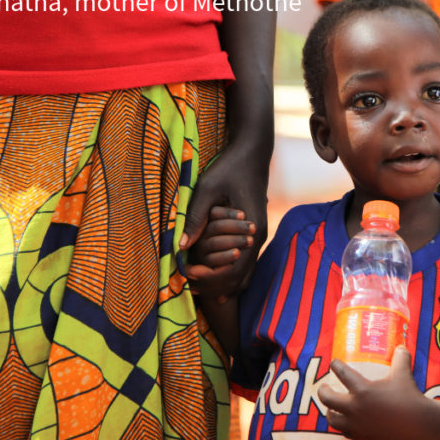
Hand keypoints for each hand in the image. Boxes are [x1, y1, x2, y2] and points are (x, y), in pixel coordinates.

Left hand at [180, 142, 267, 299]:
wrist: (252, 154)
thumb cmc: (229, 168)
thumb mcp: (208, 188)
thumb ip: (195, 216)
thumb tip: (180, 246)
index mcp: (251, 228)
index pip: (234, 269)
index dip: (211, 277)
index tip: (188, 274)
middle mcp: (258, 237)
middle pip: (240, 278)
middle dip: (214, 286)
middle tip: (188, 283)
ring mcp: (258, 237)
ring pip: (244, 274)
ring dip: (221, 281)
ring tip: (195, 282)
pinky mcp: (253, 233)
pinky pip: (244, 263)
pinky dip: (228, 272)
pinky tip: (209, 273)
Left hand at [317, 347, 424, 439]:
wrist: (417, 424)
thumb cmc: (408, 396)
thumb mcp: (403, 372)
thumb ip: (400, 357)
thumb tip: (400, 346)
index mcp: (362, 390)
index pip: (342, 374)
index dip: (335, 366)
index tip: (334, 363)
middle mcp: (355, 408)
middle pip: (328, 400)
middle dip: (323, 391)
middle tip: (324, 387)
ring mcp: (358, 424)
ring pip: (333, 420)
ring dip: (329, 412)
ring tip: (331, 407)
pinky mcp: (364, 436)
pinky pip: (346, 433)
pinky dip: (343, 427)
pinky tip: (346, 423)